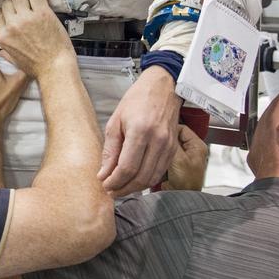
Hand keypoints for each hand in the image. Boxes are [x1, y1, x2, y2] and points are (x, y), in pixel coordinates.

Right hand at [0, 0, 74, 79]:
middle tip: (24, 3)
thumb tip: (3, 51)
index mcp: (4, 37)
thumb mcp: (16, 61)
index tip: (14, 9)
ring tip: (33, 1)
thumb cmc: (39, 67)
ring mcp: (26, 18)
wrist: (55, 69)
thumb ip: (7, 53)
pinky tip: (42, 0)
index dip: (8, 9)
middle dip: (16, 1)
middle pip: (8, 2)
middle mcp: (13, 25)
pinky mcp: (42, 13)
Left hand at [98, 67, 180, 195]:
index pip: (127, 168)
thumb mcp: (116, 121)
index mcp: (141, 131)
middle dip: (124, 188)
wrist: (163, 88)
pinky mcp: (173, 149)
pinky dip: (147, 180)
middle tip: (111, 191)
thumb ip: (110, 150)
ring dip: (135, 188)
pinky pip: (160, 172)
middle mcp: (158, 141)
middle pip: (141, 177)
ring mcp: (169, 146)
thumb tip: (104, 173)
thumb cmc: (138, 100)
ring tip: (121, 188)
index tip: (104, 184)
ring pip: (152, 178)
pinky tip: (135, 179)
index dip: (114, 181)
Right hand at [161, 125, 208, 190]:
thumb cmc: (187, 183)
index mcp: (197, 146)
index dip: (169, 130)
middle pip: (173, 138)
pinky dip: (160, 159)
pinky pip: (164, 157)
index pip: (181, 128)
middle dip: (164, 142)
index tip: (159, 132)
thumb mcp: (178, 158)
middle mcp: (191, 151)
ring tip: (157, 156)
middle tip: (156, 145)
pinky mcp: (175, 166)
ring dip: (161, 152)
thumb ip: (170, 143)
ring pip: (168, 148)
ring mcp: (182, 159)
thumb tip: (162, 132)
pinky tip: (157, 163)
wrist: (181, 199)